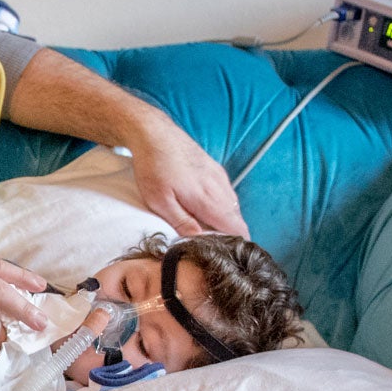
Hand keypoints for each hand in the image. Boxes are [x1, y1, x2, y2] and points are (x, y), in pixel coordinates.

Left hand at [124, 113, 247, 237]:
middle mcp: (221, 188)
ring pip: (232, 207)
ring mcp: (220, 178)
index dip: (237, 245)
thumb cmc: (153, 168)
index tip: (228, 256)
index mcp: (210, 200)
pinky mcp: (215, 170)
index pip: (238, 229)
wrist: (155, 134)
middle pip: (237, 220)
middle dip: (230, 235)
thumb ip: (183, 223)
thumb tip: (201, 242)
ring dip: (224, 221)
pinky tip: (204, 211)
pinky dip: (220, 207)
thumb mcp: (160, 202)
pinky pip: (226, 195)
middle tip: (214, 248)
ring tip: (207, 232)